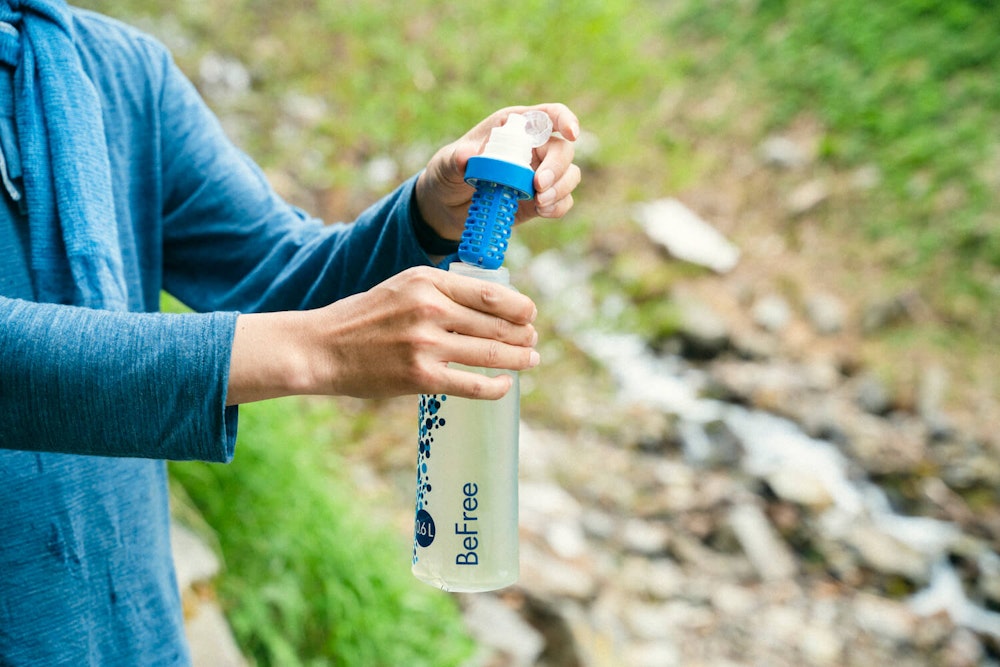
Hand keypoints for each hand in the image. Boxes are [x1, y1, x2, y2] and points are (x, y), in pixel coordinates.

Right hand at [226, 266, 538, 404]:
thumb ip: (441, 292)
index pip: (491, 294)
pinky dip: (496, 386)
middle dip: (523, 335)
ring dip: (518, 359)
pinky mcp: (421, 377)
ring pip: (491, 353)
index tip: (531, 315)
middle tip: (533, 342)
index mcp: (427, 280)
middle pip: (497, 324)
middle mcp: (430, 308)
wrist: (322, 348)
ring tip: (530, 361)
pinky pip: (473, 384)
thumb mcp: (403, 287)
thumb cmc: (364, 318)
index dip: (520, 307)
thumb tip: (489, 306)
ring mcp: (426, 344)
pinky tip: (504, 385)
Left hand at [415, 103, 581, 240]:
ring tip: (539, 202)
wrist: (447, 207)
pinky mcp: (540, 199)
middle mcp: (532, 148)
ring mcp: (539, 174)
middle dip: (557, 167)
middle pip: (563, 148)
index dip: (564, 119)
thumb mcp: (445, 164)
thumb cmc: (448, 174)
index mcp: (513, 127)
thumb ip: (455, 159)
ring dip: (560, 188)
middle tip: (539, 186)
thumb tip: (467, 157)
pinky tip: (542, 211)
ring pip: (569, 174)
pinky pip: (563, 201)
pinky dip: (557, 207)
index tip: (571, 133)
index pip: (547, 115)